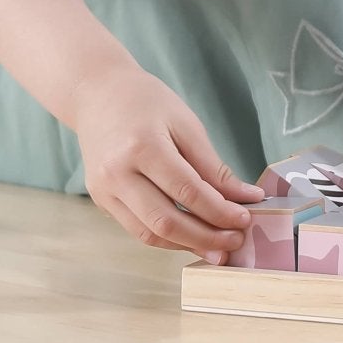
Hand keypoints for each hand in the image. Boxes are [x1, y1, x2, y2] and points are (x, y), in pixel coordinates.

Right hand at [72, 60, 264, 262]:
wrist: (97, 94)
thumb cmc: (146, 102)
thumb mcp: (185, 124)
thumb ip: (212, 166)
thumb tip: (246, 197)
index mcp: (143, 147)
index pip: (188, 191)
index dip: (220, 211)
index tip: (245, 219)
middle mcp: (118, 173)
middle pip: (166, 221)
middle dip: (206, 237)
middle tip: (235, 241)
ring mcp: (104, 190)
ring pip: (149, 234)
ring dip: (186, 245)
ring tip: (217, 248)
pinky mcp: (100, 200)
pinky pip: (137, 229)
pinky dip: (166, 237)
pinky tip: (189, 236)